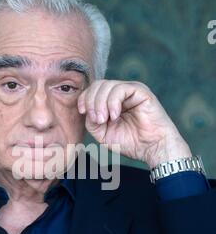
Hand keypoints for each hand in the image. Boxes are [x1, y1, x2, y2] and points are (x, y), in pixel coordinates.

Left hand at [77, 80, 191, 168]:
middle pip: (98, 85)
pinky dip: (113, 102)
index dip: (84, 98)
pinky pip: (121, 89)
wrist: (152, 148)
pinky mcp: (141, 91)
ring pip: (107, 85)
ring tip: (105, 119)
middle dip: (91, 101)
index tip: (82, 111)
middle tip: (96, 119)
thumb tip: (86, 110)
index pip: (93, 90)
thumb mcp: (103, 134)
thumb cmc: (130, 142)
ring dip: (101, 103)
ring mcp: (131, 91)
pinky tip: (115, 115)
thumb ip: (91, 122)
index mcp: (111, 101)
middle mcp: (121, 93)